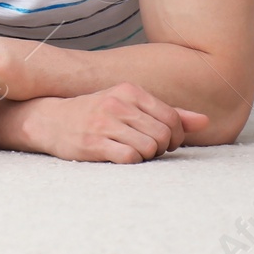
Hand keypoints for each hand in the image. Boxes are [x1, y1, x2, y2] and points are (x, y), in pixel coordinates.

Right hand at [24, 82, 207, 163]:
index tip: (163, 142)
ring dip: (146, 157)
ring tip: (132, 152)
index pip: (173, 119)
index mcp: (130, 91)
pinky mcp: (94, 143)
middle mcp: (119, 104)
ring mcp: (105, 123)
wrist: (48, 120)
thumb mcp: (129, 106)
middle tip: (147, 149)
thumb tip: (205, 121)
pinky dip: (131, 162)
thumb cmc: (95, 114)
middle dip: (161, 148)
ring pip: (149, 148)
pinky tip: (119, 157)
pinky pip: (130, 158)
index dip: (176, 137)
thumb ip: (169, 113)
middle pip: (164, 135)